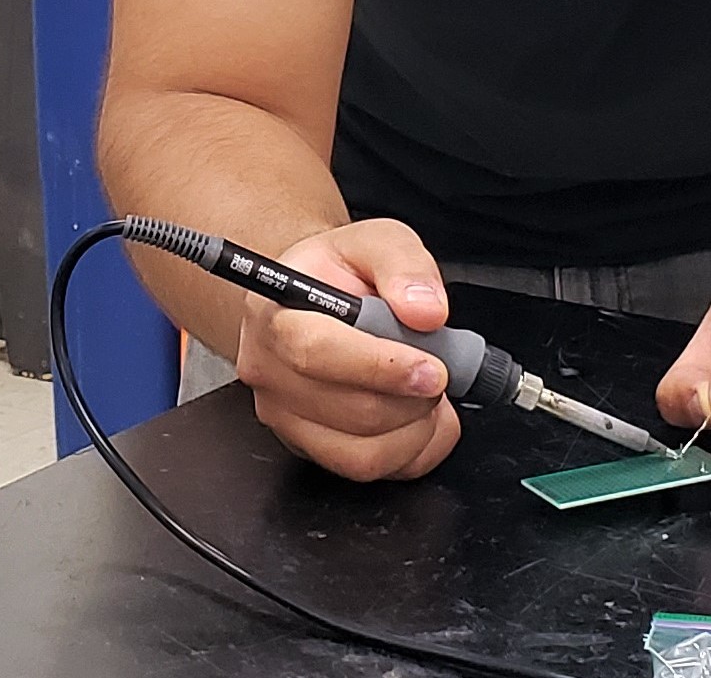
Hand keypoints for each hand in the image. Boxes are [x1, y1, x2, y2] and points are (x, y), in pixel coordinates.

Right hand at [231, 219, 462, 480]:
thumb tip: (427, 310)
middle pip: (350, 411)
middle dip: (413, 397)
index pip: (318, 353)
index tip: (432, 367)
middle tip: (441, 370)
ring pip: (363, 452)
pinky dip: (412, 449)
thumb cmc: (339, 272)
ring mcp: (285, 418)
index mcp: (275, 314)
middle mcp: (269, 372)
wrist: (314, 298)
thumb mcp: (375, 241)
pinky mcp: (309, 448)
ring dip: (416, 427)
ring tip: (427, 391)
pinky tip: (418, 415)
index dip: (382, 367)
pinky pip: (370, 469)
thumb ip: (403, 265)